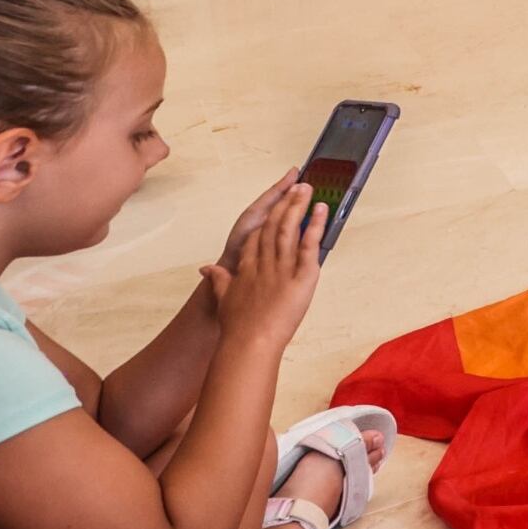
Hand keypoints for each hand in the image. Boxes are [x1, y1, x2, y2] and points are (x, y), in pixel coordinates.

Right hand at [203, 184, 325, 347]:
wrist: (249, 342)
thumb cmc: (237, 326)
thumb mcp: (223, 298)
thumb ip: (218, 280)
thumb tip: (205, 268)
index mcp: (247, 266)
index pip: (257, 235)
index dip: (267, 218)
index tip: (275, 204)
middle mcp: (263, 262)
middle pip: (274, 226)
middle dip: (285, 204)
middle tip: (297, 186)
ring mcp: (282, 267)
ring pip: (290, 229)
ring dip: (299, 207)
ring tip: (308, 189)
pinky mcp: (301, 275)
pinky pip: (310, 246)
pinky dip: (316, 226)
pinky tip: (321, 210)